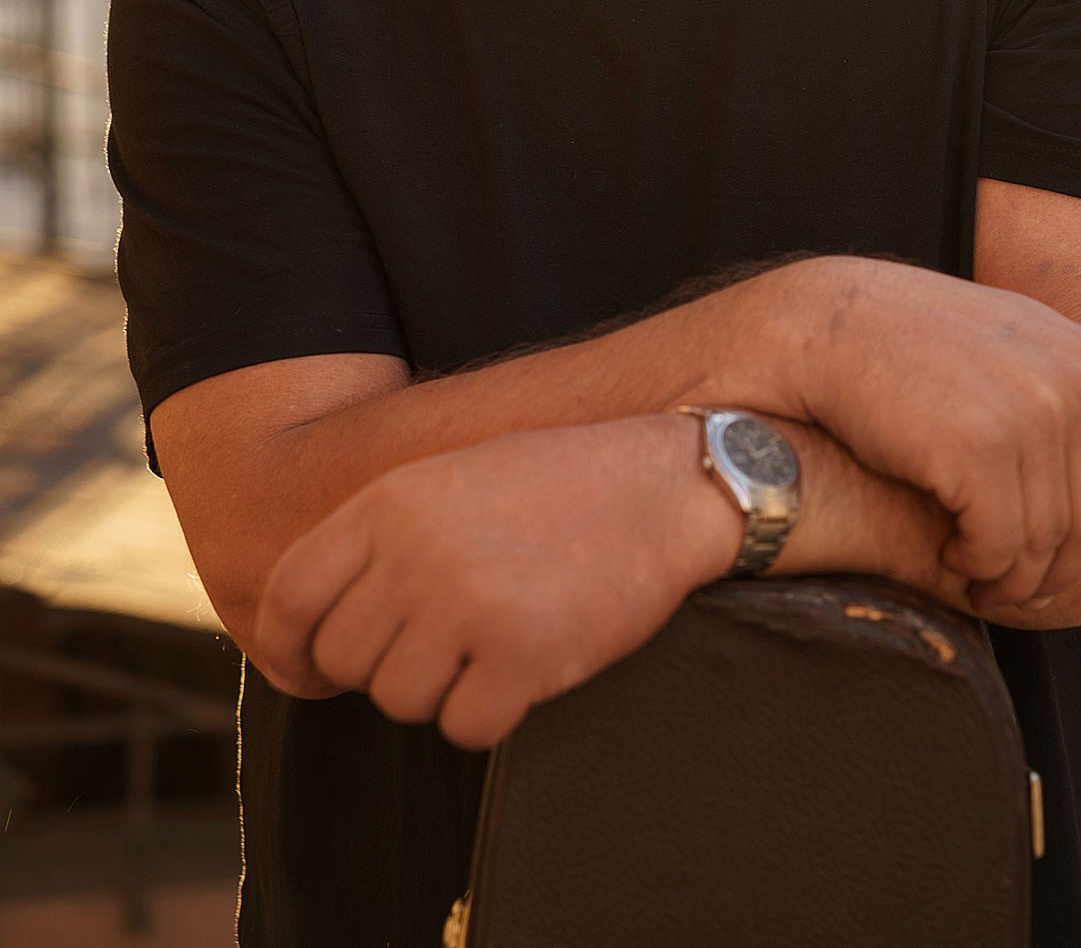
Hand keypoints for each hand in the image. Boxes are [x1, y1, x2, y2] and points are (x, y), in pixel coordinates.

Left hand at [250, 415, 739, 747]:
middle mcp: (417, 553)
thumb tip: (313, 632)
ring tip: (490, 644)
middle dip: (383, 668)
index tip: (309, 674)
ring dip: (440, 690)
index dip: (288, 649)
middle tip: (440, 648)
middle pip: (345, 659)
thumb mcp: (448, 481)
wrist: (663, 486)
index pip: (289, 595)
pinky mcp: (524, 657)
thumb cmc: (557, 485)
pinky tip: (521, 670)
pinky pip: (463, 727)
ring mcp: (468, 606)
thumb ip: (378, 541)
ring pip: (400, 700)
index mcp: (389, 503)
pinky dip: (489, 714)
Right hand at [768, 258, 1080, 614]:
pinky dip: (978, 568)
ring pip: (1049, 546)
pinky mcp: (979, 450)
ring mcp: (1031, 414)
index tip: (1066, 532)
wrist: (822, 326)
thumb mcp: (1012, 348)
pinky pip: (1003, 549)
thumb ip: (1070, 399)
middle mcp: (1076, 382)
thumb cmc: (909, 346)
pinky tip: (949, 552)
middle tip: (1008, 578)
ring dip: (1011, 575)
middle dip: (1053, 566)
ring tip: (976, 571)